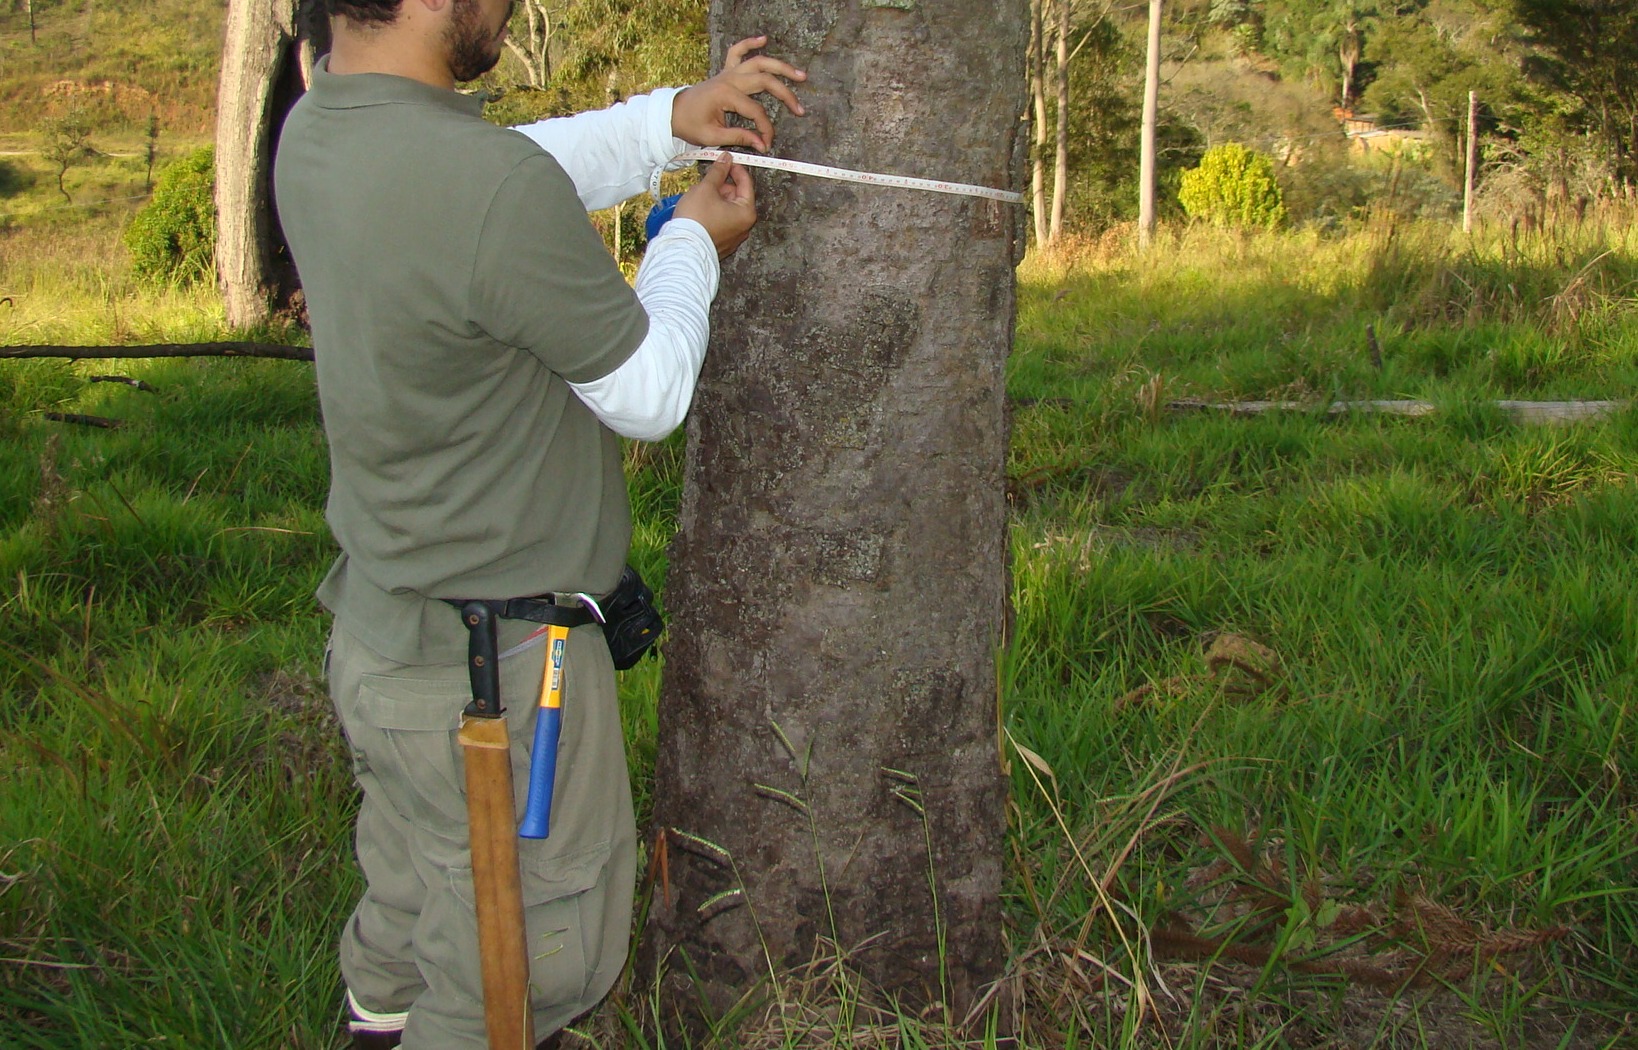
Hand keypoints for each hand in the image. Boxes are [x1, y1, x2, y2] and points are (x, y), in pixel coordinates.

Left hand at [671, 35, 806, 152]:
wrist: (673, 112)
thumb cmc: (690, 125)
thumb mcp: (712, 136)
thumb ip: (739, 138)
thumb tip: (761, 144)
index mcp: (726, 95)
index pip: (756, 111)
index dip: (765, 129)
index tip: (766, 144)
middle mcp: (730, 79)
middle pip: (765, 82)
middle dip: (785, 95)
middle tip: (800, 109)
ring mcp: (728, 72)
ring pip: (758, 63)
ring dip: (780, 66)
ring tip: (800, 75)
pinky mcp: (726, 71)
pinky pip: (737, 51)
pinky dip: (749, 43)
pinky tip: (763, 39)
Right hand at [673, 154, 756, 258]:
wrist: (683, 247)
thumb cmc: (696, 219)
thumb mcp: (706, 188)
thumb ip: (718, 171)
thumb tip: (726, 160)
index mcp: (746, 212)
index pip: (746, 183)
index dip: (735, 169)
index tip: (726, 161)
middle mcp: (744, 227)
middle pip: (736, 197)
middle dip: (722, 187)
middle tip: (707, 183)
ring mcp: (733, 237)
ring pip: (727, 210)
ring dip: (715, 200)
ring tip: (699, 199)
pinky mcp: (722, 244)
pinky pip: (720, 223)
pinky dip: (712, 214)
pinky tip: (699, 213)